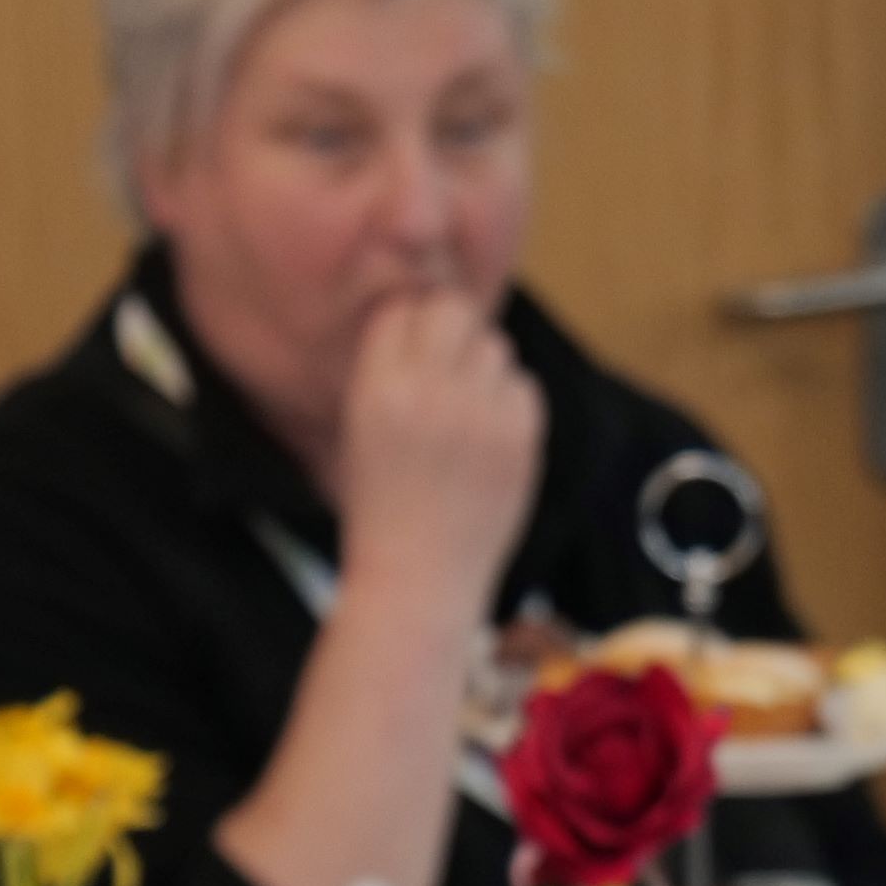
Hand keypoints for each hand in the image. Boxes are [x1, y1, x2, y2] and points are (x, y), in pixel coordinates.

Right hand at [325, 288, 544, 614]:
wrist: (418, 576)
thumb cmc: (382, 504)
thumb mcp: (361, 426)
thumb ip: (388, 370)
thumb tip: (425, 314)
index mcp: (378, 388)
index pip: (403, 309)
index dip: (413, 321)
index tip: (418, 341)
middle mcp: (430, 392)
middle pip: (455, 312)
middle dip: (453, 329)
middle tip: (450, 362)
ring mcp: (480, 414)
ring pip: (495, 346)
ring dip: (484, 366)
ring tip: (468, 405)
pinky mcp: (521, 438)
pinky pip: (524, 386)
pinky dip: (511, 400)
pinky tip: (490, 432)